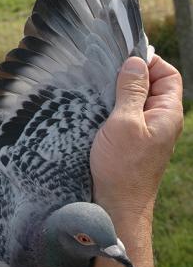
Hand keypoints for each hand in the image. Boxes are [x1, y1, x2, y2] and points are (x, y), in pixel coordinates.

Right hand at [90, 55, 182, 222]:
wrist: (117, 205)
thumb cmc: (122, 166)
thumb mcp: (125, 123)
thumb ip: (132, 90)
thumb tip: (136, 61)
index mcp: (167, 112)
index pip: (168, 74)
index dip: (150, 62)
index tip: (124, 61)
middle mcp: (160, 119)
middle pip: (152, 85)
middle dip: (131, 76)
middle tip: (107, 75)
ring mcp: (147, 130)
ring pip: (136, 99)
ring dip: (119, 92)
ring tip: (100, 90)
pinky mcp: (133, 139)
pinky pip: (127, 114)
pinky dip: (114, 106)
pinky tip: (98, 107)